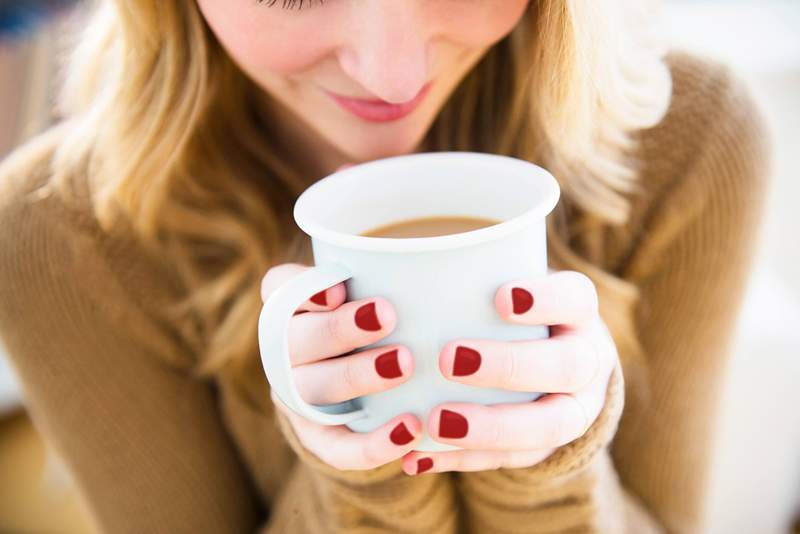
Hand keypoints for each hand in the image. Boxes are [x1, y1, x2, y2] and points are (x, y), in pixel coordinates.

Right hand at [261, 263, 425, 470]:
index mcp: (291, 306)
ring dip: (357, 375)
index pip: (281, 288)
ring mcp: (297, 397)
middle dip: (341, 329)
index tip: (341, 286)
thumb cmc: (376, 319)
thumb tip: (419, 268)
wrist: (363, 382)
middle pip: (298, 339)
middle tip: (389, 316)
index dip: (305, 289)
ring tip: (404, 364)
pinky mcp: (317, 438)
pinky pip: (336, 448)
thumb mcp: (374, 288)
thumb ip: (383, 273)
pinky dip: (371, 443)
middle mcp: (284, 351)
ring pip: (314, 390)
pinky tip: (410, 429)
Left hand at [399, 270, 619, 474]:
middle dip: (509, 365)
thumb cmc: (515, 313)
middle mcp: (587, 362)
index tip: (500, 298)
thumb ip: (475, 276)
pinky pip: (512, 460)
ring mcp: (574, 410)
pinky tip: (419, 456)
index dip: (545, 299)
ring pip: (549, 426)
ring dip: (490, 427)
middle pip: (567, 366)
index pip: (576, 299)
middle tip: (449, 359)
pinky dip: (463, 460)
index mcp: (579, 314)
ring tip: (436, 422)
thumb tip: (404, 262)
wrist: (554, 361)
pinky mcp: (547, 447)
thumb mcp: (510, 284)